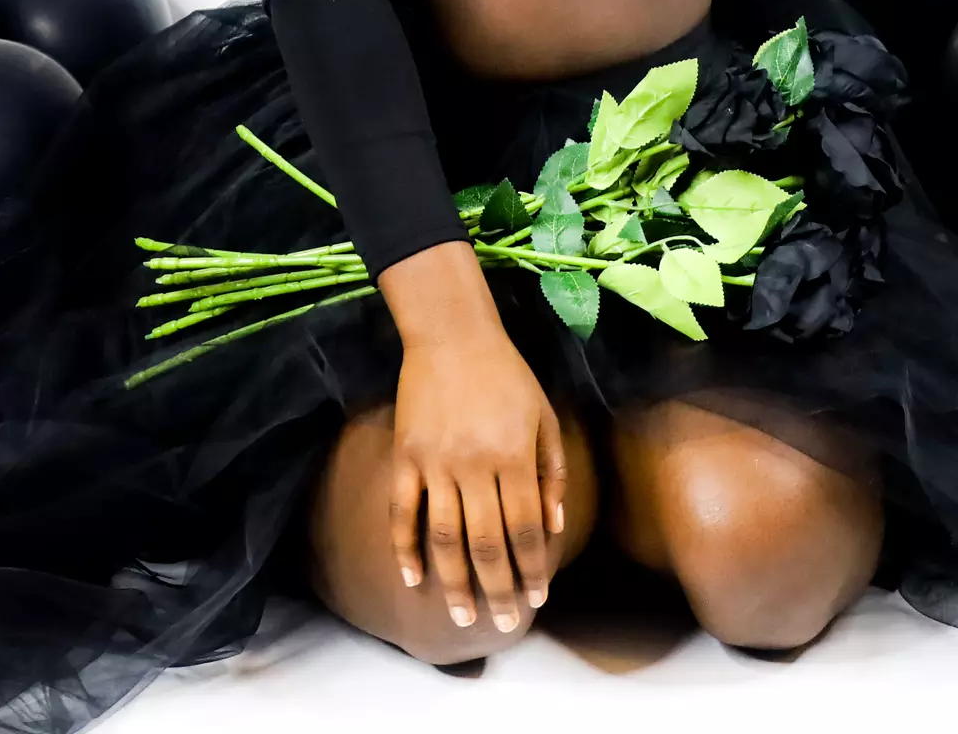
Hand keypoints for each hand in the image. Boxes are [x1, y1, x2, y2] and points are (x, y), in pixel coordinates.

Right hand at [377, 242, 569, 633]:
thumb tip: (555, 530)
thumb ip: (552, 474)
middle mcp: (474, 466)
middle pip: (487, 544)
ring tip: (462, 617)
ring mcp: (435, 463)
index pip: (526, 530)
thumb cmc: (507, 374)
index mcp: (514, 457)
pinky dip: (405, 548)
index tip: (537, 598)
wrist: (451, 334)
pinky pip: (402, 512)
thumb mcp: (544, 416)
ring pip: (444, 537)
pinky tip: (413, 579)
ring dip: (455, 582)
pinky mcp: (405, 456)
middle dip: (499, 590)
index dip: (533, 570)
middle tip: (504, 624)